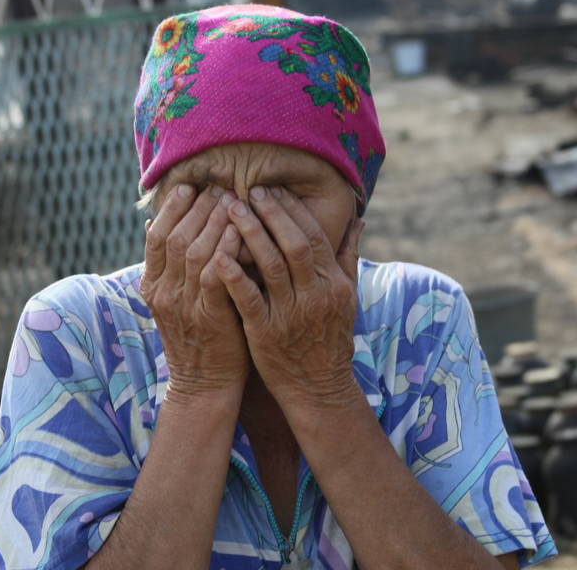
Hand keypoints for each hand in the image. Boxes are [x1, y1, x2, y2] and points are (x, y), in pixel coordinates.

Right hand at [140, 184, 249, 398]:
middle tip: (219, 186)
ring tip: (232, 200)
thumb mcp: (176, 298)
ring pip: (192, 250)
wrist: (205, 384)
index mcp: (152, 285)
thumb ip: (168, 264)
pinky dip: (225, 251)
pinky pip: (214, 276)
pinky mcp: (208, 317)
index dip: (173, 208)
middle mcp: (162, 292)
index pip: (157, 235)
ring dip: (213, 221)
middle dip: (198, 207)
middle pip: (175, 236)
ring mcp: (183, 305)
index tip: (192, 185)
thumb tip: (154, 223)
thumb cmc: (199, 335)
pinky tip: (239, 233)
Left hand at [212, 185, 364, 411]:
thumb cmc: (330, 338)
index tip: (273, 189)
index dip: (292, 211)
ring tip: (231, 209)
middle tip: (249, 189)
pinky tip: (218, 255)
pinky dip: (235, 277)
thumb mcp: (347, 296)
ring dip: (251, 234)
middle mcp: (315, 295)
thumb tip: (358, 219)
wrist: (319, 388)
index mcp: (333, 283)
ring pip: (271, 266)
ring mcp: (291, 315)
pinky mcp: (266, 334)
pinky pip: (249, 300)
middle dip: (271, 214)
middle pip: (294, 244)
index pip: (313, 236)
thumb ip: (348, 256)